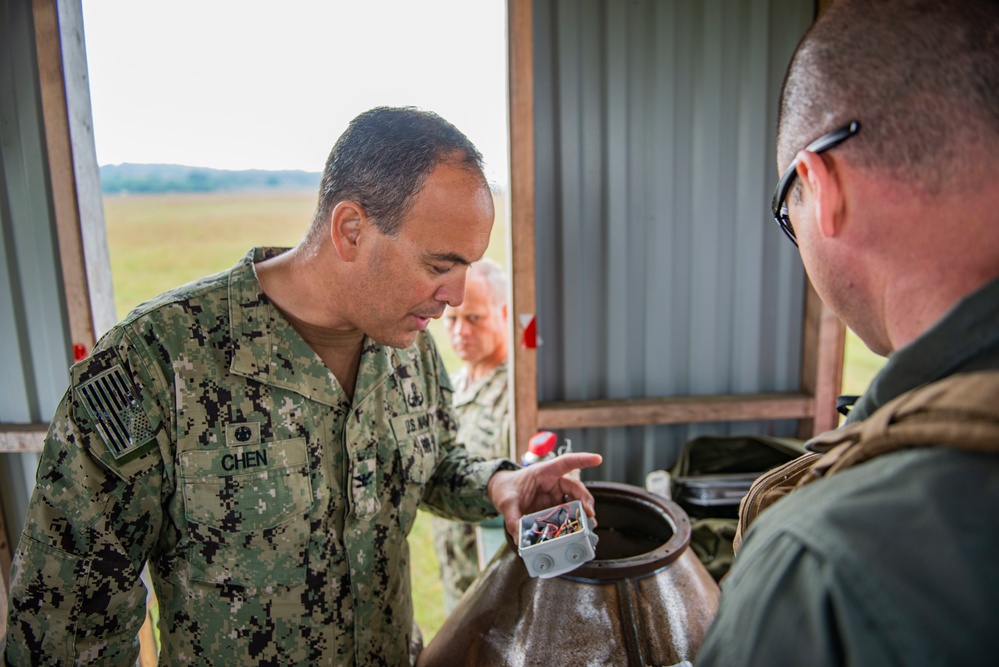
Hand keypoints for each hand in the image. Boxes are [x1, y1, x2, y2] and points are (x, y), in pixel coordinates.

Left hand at [487, 452, 602, 540]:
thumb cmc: (505, 488)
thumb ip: (513, 518)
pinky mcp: (553, 506)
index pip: (566, 462)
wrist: (500, 491)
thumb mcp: (506, 502)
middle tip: (589, 514)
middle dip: (585, 499)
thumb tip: (520, 538)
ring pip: (574, 500)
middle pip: (575, 487)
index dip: (583, 459)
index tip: (598, 459)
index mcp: (543, 472)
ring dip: (583, 511)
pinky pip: (567, 511)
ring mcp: (554, 495)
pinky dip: (574, 520)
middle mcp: (552, 482)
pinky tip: (578, 529)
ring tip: (589, 525)